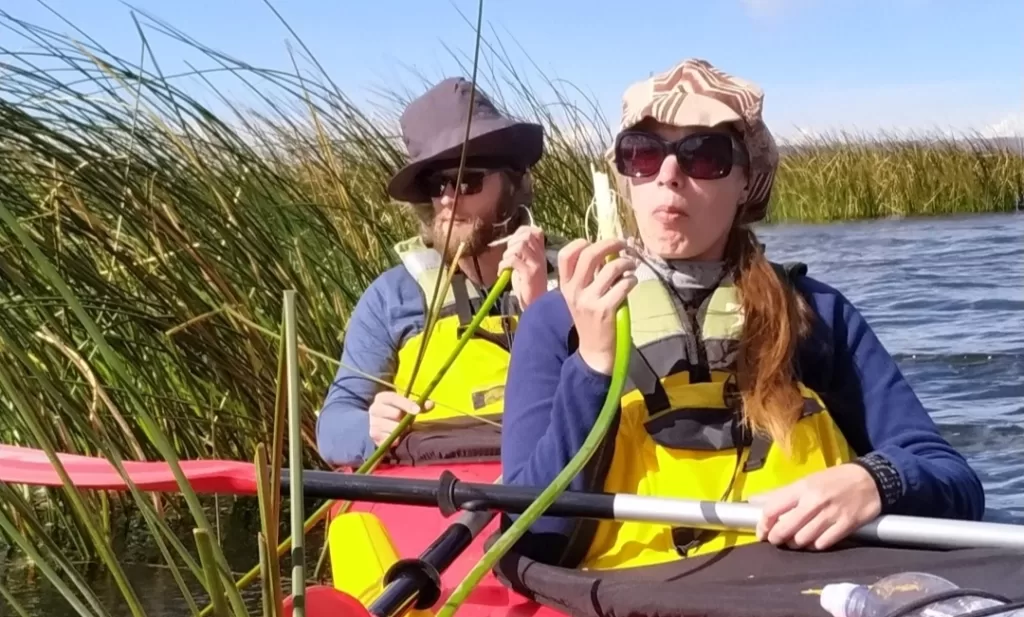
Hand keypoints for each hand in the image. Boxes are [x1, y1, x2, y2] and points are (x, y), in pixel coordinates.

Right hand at [368, 390, 432, 446]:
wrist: (379, 425)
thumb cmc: (396, 413)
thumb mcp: (406, 406)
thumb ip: (419, 405)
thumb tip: (431, 404)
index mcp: (382, 398)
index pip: (393, 398)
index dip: (406, 404)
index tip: (417, 411)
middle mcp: (374, 409)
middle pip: (394, 413)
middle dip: (405, 419)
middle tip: (409, 423)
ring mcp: (373, 423)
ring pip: (392, 428)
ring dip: (401, 430)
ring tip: (404, 430)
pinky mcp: (374, 436)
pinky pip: (389, 439)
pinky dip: (396, 439)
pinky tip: (399, 438)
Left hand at [497, 225, 548, 308]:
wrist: (535, 306)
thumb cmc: (528, 287)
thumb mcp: (525, 266)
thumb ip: (521, 253)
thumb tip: (510, 243)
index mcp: (541, 253)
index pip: (534, 231)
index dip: (521, 232)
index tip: (512, 243)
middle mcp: (541, 256)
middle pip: (526, 236)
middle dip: (512, 242)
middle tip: (508, 256)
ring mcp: (537, 264)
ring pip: (520, 246)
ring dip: (507, 254)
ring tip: (505, 266)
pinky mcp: (530, 274)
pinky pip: (513, 260)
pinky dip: (503, 265)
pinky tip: (502, 272)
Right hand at [557, 238, 636, 374]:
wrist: (593, 351)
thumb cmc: (590, 320)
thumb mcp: (581, 297)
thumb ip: (589, 275)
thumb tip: (609, 250)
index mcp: (565, 286)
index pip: (566, 254)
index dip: (582, 243)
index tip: (597, 243)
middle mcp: (574, 291)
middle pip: (589, 254)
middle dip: (610, 244)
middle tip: (623, 245)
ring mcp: (588, 301)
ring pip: (610, 268)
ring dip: (626, 263)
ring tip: (632, 266)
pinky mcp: (605, 310)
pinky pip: (623, 285)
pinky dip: (631, 280)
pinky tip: (632, 282)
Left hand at [752, 463, 881, 550]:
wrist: (870, 480)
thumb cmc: (835, 480)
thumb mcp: (808, 480)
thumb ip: (785, 494)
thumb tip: (757, 503)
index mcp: (802, 488)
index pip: (773, 508)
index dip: (763, 524)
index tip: (761, 532)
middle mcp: (814, 501)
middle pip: (786, 528)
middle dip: (777, 538)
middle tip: (776, 540)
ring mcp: (831, 515)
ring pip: (803, 539)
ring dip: (795, 543)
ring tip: (795, 541)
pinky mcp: (846, 526)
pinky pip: (822, 543)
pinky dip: (814, 545)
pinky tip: (813, 541)